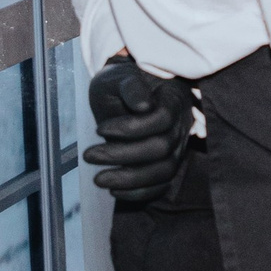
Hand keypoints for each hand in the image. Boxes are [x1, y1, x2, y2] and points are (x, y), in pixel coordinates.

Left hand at [83, 54, 194, 207]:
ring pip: (164, 171)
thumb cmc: (119, 82)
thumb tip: (144, 105)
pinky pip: (162, 185)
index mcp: (174, 98)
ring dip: (129, 180)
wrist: (123, 93)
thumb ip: (130, 87)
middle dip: (122, 155)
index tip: (100, 129)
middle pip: (162, 148)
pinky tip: (114, 191)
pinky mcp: (168, 163)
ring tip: (99, 179)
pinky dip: (139, 193)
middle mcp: (182, 124)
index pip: (162, 119)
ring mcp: (178, 146)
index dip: (131, 128)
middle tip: (89, 156)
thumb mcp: (118, 76)